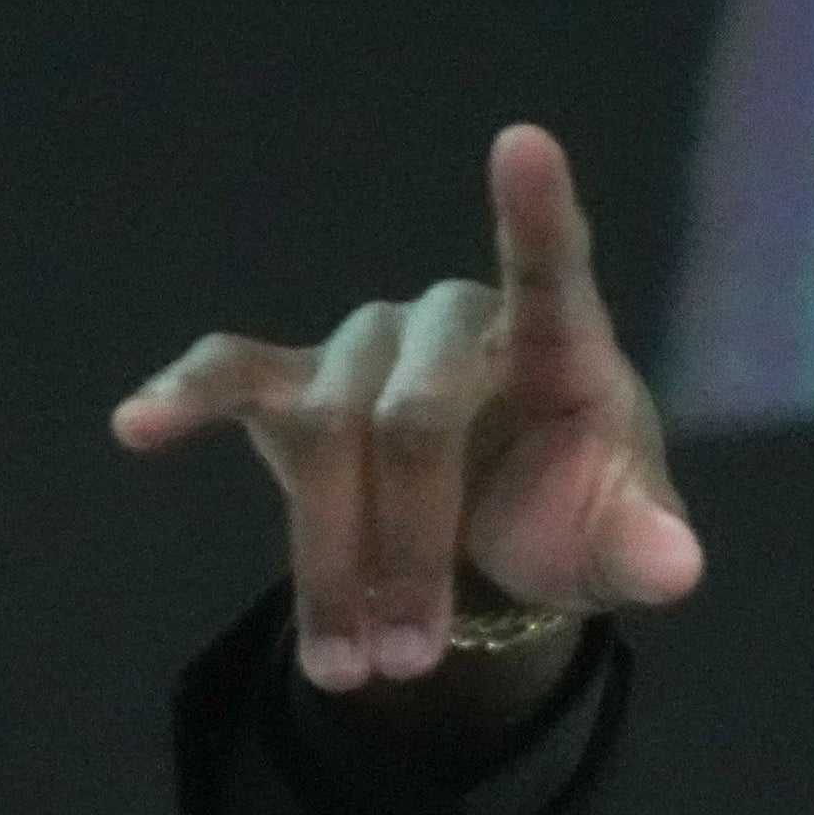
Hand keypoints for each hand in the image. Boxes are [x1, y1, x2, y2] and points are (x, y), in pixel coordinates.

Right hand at [111, 123, 703, 693]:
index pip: (553, 269)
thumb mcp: (622, 543)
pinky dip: (186, 399)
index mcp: (558, 344)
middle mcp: (455, 323)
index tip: (526, 144)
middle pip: (412, 422)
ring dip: (332, 567)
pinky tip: (140, 427)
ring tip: (354, 670)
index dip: (538, 214)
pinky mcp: (298, 380)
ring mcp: (369, 344)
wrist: (506, 538)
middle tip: (414, 662)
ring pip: (327, 438)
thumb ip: (648, 548)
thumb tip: (673, 565)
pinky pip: (233, 374)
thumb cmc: (576, 512)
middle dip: (406, 553)